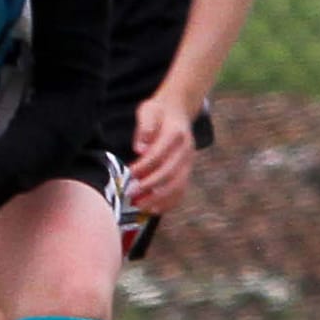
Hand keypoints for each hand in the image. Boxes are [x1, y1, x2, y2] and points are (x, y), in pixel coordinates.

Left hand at [124, 95, 196, 214]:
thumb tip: (139, 148)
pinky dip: (169, 202)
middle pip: (170, 173)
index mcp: (175, 133)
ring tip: (140, 206)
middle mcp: (186, 149)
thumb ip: (144, 127)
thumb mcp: (148, 110)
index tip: (130, 173)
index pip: (159, 154)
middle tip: (132, 194)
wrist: (178, 110)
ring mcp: (189, 161)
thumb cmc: (158, 112)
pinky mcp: (187, 170)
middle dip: (150, 186)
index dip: (144, 166)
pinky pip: (181, 190)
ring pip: (178, 185)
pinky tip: (154, 209)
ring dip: (159, 199)